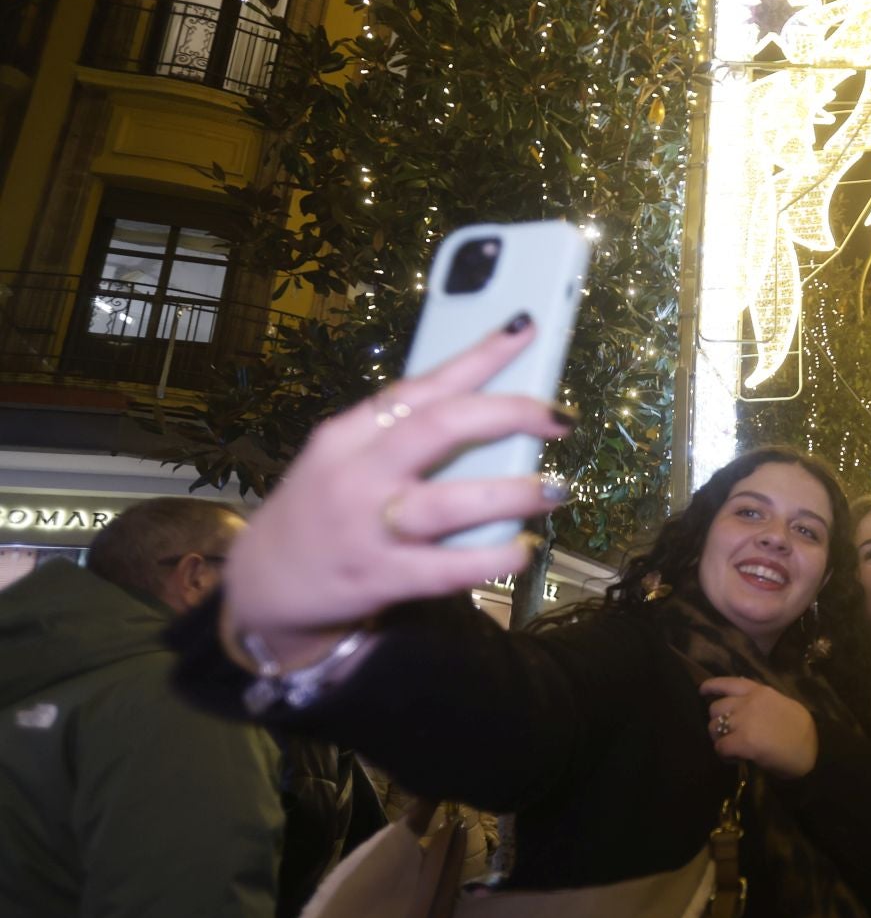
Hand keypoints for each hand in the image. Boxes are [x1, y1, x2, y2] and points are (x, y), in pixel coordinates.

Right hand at [220, 318, 573, 665]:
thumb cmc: (322, 513)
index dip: (478, 355)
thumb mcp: (344, 461)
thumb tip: (488, 411)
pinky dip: (493, 558)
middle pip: (438, 428)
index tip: (524, 329)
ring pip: (449, 503)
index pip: (420, 384)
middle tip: (559, 417)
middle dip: (507, 414)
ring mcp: (368, 529)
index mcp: (349, 435)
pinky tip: (523, 549)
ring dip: (512, 493)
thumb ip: (401, 437)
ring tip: (557, 488)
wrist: (264, 587)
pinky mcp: (380, 578)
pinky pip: (448, 569)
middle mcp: (356, 475)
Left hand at [699, 677, 818, 778]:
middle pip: (715, 708)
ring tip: (731, 748)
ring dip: (719, 739)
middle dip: (717, 722)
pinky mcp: (743, 741)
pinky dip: (724, 755)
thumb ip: (762, 702)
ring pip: (713, 728)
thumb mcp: (783, 705)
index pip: (728, 683)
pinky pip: (720, 747)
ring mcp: (745, 721)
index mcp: (761, 691)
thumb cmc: (803, 731)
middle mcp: (749, 702)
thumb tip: (743, 703)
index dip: (711, 687)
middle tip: (727, 735)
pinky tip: (735, 759)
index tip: (702, 691)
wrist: (815, 750)